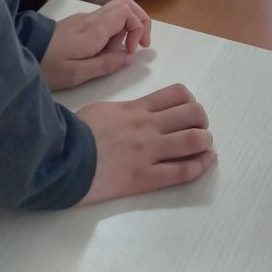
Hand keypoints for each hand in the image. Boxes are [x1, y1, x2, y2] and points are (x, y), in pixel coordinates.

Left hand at [40, 0, 150, 90]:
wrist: (20, 52)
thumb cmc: (47, 66)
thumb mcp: (77, 74)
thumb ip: (106, 64)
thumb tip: (129, 57)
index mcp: (94, 29)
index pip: (128, 12)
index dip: (138, 29)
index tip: (131, 51)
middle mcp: (91, 18)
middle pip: (126, 4)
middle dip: (139, 22)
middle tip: (138, 46)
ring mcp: (84, 18)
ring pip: (117, 10)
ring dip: (126, 28)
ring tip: (118, 52)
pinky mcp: (78, 23)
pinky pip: (104, 19)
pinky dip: (113, 31)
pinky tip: (102, 51)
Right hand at [78, 84, 216, 203]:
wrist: (63, 156)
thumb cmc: (75, 132)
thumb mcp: (101, 110)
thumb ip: (122, 111)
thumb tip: (130, 115)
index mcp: (136, 108)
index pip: (176, 95)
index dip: (190, 100)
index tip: (189, 109)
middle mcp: (148, 126)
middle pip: (192, 114)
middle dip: (201, 120)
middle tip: (198, 128)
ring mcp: (149, 151)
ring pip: (193, 140)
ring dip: (205, 141)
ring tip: (204, 145)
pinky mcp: (146, 177)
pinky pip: (182, 171)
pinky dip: (200, 165)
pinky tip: (208, 161)